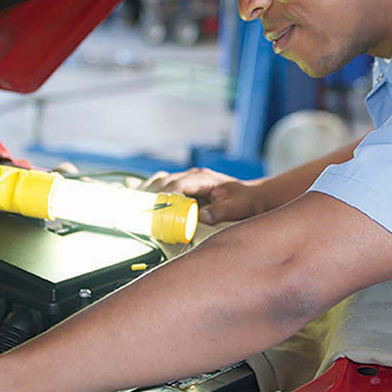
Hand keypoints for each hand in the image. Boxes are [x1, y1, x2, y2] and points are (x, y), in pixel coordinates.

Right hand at [144, 167, 266, 224]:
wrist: (254, 196)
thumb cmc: (246, 201)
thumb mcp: (235, 208)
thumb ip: (218, 212)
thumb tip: (199, 216)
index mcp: (203, 178)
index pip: (178, 184)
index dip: (164, 193)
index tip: (153, 204)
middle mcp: (194, 176)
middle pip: (166, 181)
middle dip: (152, 192)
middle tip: (138, 205)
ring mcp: (190, 179)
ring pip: (163, 181)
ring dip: (151, 191)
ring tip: (137, 203)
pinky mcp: (188, 186)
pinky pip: (168, 185)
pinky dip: (156, 192)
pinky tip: (147, 201)